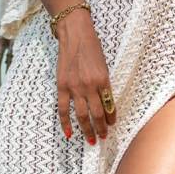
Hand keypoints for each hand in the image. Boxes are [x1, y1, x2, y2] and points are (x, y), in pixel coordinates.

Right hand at [55, 13, 116, 142]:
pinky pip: (63, 109)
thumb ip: (103, 84)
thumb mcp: (103, 65)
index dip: (111, 118)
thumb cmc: (92, 46)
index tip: (112, 124)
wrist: (74, 33)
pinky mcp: (62, 85)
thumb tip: (104, 102)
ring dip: (87, 130)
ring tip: (91, 140)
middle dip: (101, 128)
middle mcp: (90, 85)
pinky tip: (69, 133)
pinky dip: (65, 123)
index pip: (109, 105)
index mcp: (103, 80)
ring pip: (82, 115)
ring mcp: (75, 87)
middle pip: (97, 114)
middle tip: (103, 137)